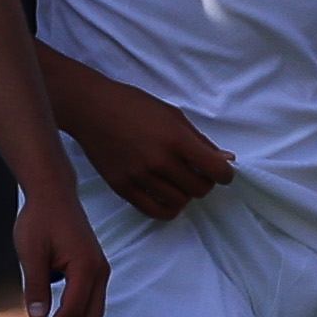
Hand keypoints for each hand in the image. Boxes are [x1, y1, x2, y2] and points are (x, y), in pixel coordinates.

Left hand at [11, 189, 107, 316]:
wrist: (53, 196)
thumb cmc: (39, 220)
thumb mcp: (30, 252)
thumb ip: (36, 285)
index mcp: (86, 268)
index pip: (73, 313)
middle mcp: (100, 273)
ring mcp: (100, 273)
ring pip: (93, 316)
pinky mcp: (94, 273)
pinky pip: (90, 305)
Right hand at [49, 62, 231, 219]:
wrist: (90, 108)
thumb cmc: (133, 105)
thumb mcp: (173, 115)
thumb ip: (199, 140)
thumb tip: (226, 160)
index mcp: (176, 139)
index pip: (217, 172)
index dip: (224, 174)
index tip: (219, 171)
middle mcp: (160, 161)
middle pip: (201, 189)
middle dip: (204, 182)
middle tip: (194, 172)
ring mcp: (139, 176)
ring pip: (180, 202)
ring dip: (185, 193)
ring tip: (176, 181)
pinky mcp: (122, 187)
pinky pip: (155, 211)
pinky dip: (168, 208)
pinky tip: (166, 196)